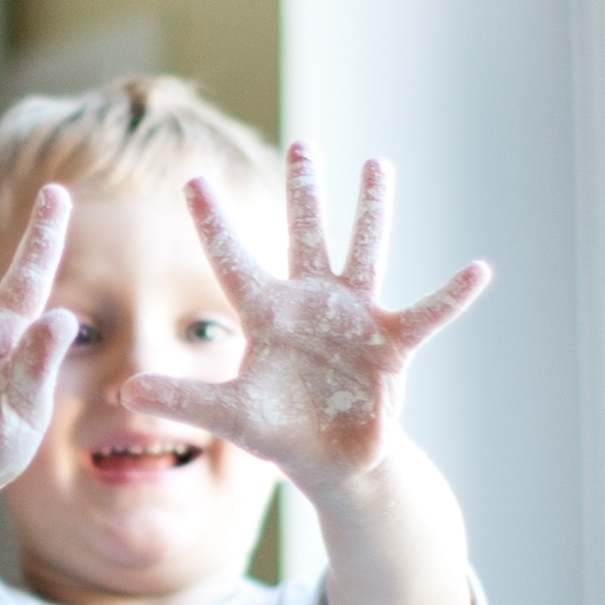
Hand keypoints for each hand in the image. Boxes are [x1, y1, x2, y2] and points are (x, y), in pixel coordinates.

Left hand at [118, 147, 488, 495]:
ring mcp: (356, 317)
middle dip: (304, 190)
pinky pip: (427, 313)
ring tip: (379, 164)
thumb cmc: (282, 432)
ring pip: (364, 252)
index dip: (214, 223)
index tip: (192, 180)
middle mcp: (312, 303)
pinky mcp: (392, 343)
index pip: (234, 260)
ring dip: (372, 210)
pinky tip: (479, 270)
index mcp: (267, 315)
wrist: (335, 462)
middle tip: (302, 141)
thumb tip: (124, 391)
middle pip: (306, 235)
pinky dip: (453, 295)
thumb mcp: (230, 414)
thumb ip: (184, 397)